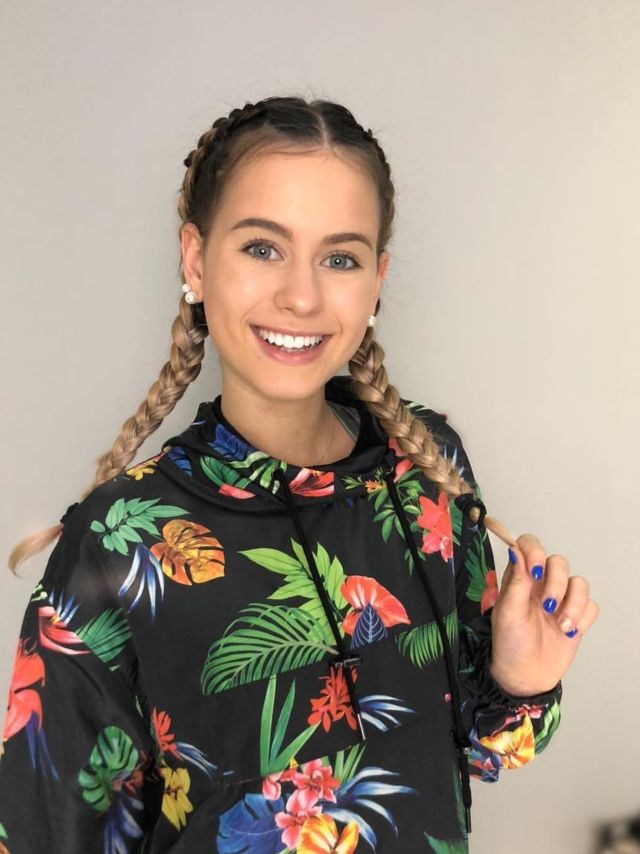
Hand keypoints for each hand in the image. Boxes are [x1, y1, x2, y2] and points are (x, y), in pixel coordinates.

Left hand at [488, 533, 599, 695]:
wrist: (525, 675)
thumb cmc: (509, 642)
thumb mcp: (507, 612)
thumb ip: (515, 581)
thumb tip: (515, 549)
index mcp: (520, 577)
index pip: (529, 545)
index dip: (535, 550)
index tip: (536, 570)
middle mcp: (541, 584)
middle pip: (559, 562)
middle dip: (557, 584)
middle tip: (548, 607)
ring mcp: (561, 599)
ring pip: (579, 583)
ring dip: (574, 604)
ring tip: (561, 625)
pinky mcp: (577, 616)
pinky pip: (591, 605)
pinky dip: (583, 618)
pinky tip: (569, 631)